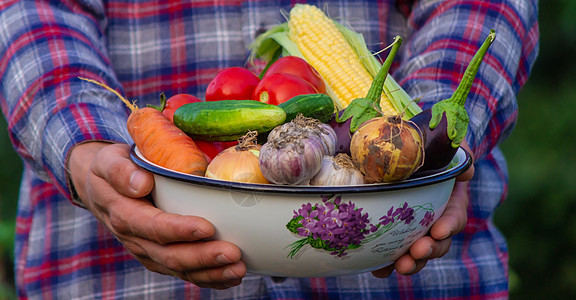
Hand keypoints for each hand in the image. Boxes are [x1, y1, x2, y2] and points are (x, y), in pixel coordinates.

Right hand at [68, 142, 245, 288]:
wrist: (100, 189)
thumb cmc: (111, 170)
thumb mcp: (108, 161)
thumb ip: (120, 171)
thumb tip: (141, 183)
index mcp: (124, 214)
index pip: (153, 227)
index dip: (180, 230)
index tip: (207, 227)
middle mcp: (136, 239)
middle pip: (170, 255)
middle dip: (203, 257)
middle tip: (233, 253)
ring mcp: (148, 252)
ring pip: (179, 269)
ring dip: (210, 273)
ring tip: (238, 270)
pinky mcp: (159, 257)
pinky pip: (183, 273)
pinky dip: (208, 279)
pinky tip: (230, 278)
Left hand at [371, 143, 474, 277]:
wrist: (405, 151)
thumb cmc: (430, 149)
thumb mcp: (447, 147)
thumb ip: (459, 156)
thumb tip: (467, 173)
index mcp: (449, 202)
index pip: (454, 218)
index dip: (449, 226)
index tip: (439, 231)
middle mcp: (434, 221)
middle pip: (437, 243)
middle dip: (429, 250)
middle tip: (417, 252)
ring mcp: (413, 230)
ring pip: (416, 253)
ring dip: (410, 262)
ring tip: (401, 266)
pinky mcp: (392, 233)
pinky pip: (390, 252)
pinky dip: (385, 263)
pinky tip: (378, 269)